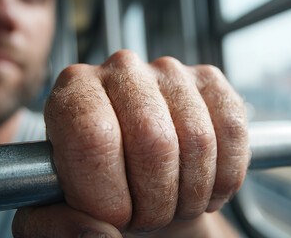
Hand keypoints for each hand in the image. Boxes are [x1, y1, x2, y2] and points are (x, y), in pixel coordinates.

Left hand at [12, 50, 249, 236]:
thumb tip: (95, 234)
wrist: (141, 178)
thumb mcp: (61, 213)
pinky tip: (201, 184)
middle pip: (153, 141)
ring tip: (173, 200)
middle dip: (156, 200)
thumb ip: (58, 227)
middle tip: (147, 214)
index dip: (108, 193)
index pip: (94, 139)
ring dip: (191, 192)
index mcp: (73, 92)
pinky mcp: (210, 81)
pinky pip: (232, 132)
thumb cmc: (103, 189)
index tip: (113, 216)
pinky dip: (224, 175)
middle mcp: (121, 69)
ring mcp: (170, 71)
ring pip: (198, 141)